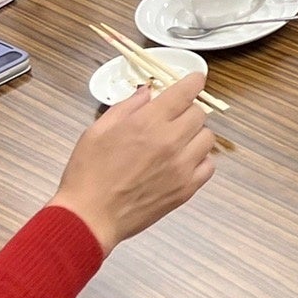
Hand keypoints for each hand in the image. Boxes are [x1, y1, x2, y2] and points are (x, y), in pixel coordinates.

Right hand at [49, 73, 215, 253]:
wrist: (90, 216)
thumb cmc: (88, 172)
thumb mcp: (98, 130)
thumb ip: (127, 107)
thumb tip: (148, 91)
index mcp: (148, 123)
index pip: (185, 93)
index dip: (194, 82)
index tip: (195, 80)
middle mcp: (170, 142)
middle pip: (199, 114)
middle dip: (187, 110)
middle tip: (173, 117)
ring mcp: (182, 167)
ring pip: (207, 138)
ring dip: (195, 134)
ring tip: (177, 141)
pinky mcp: (186, 189)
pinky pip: (209, 166)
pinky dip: (200, 160)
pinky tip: (182, 162)